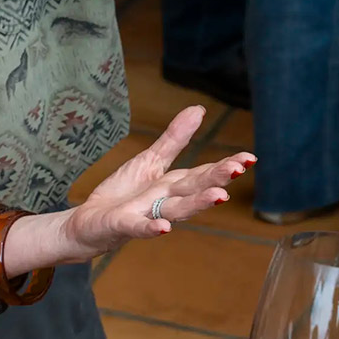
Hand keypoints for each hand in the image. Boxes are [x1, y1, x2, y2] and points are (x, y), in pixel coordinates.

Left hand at [51, 105, 253, 260]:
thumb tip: (199, 109)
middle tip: (239, 170)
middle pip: (194, 189)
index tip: (250, 158)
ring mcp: (147, 215)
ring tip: (217, 196)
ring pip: (176, 210)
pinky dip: (152, 228)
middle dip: (217, 180)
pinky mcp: (124, 226)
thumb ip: (175, 139)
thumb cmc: (123, 193)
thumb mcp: (150, 160)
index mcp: (174, 185)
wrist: (88, 222)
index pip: (205, 174)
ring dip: (196, 204)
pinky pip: (139, 227)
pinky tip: (164, 228)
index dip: (226, 166)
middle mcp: (166, 201)